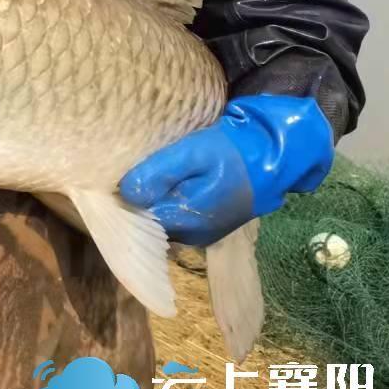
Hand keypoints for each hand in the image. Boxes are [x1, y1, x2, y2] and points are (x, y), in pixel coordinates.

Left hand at [119, 94, 333, 246]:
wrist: (276, 156)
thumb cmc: (234, 152)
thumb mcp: (193, 153)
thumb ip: (159, 173)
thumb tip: (125, 192)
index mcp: (187, 221)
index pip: (138, 219)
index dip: (123, 198)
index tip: (112, 176)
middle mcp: (193, 236)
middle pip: (148, 222)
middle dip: (136, 200)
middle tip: (124, 170)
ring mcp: (203, 233)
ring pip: (162, 219)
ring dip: (152, 200)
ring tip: (144, 174)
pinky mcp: (210, 225)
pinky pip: (176, 217)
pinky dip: (166, 202)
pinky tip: (164, 182)